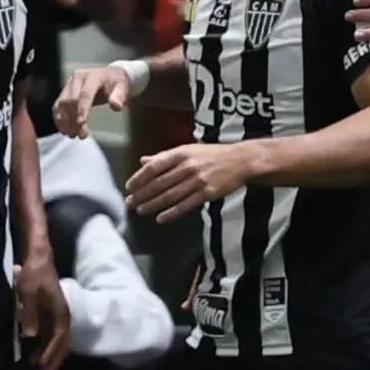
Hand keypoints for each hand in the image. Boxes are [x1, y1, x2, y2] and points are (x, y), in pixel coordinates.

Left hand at [15, 250, 72, 369]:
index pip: (58, 338)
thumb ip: (30, 314)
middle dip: (52, 363)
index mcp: (61, 313)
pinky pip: (50, 337)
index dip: (50, 353)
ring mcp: (57, 317)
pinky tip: (36, 356)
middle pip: (61, 345)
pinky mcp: (50, 316)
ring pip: (56, 343)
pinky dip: (45, 348)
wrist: (39, 260)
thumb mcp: (29, 293)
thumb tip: (30, 336)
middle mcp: (62, 318)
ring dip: (49, 358)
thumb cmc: (34, 275)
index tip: (40, 366)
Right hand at [54, 64, 132, 137]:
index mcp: (92, 76)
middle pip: (71, 100)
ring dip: (65, 121)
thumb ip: (119, 96)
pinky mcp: (64, 92)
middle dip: (74, 119)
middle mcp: (77, 78)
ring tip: (72, 135)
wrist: (110, 77)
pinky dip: (59, 119)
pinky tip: (65, 130)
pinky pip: (57, 107)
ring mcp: (68, 85)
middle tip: (81, 135)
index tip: (81, 124)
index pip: (85, 93)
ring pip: (61, 104)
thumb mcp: (123, 88)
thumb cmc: (116, 84)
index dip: (82, 109)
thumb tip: (115, 106)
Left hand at [126, 142, 254, 222]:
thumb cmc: (211, 155)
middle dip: (142, 194)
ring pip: (170, 195)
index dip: (139, 178)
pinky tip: (160, 218)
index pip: (154, 167)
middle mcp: (187, 166)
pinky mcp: (207, 193)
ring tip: (140, 211)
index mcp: (180, 153)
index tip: (129, 187)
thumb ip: (164, 157)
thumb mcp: (187, 150)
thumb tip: (143, 161)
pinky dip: (172, 213)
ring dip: (153, 204)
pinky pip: (186, 205)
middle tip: (130, 203)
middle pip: (159, 183)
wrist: (240, 161)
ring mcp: (198, 180)